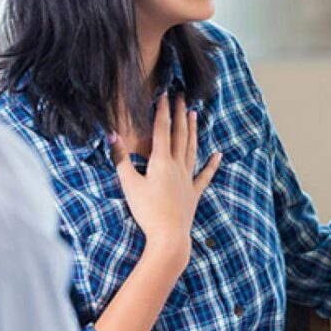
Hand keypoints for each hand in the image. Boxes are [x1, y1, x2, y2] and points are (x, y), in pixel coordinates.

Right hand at [110, 93, 220, 268]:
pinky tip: (218, 154)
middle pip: (180, 134)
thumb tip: (111, 135)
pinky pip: (205, 175)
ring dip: (194, 130)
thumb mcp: (129, 184)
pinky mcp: (194, 192)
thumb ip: (120, 159)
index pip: (162, 130)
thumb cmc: (147, 211)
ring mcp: (188, 178)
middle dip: (181, 114)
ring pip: (192, 149)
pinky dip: (212, 164)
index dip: (163, 111)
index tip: (165, 94)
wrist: (169, 236)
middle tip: (183, 97)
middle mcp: (178, 166)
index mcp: (162, 162)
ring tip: (196, 114)